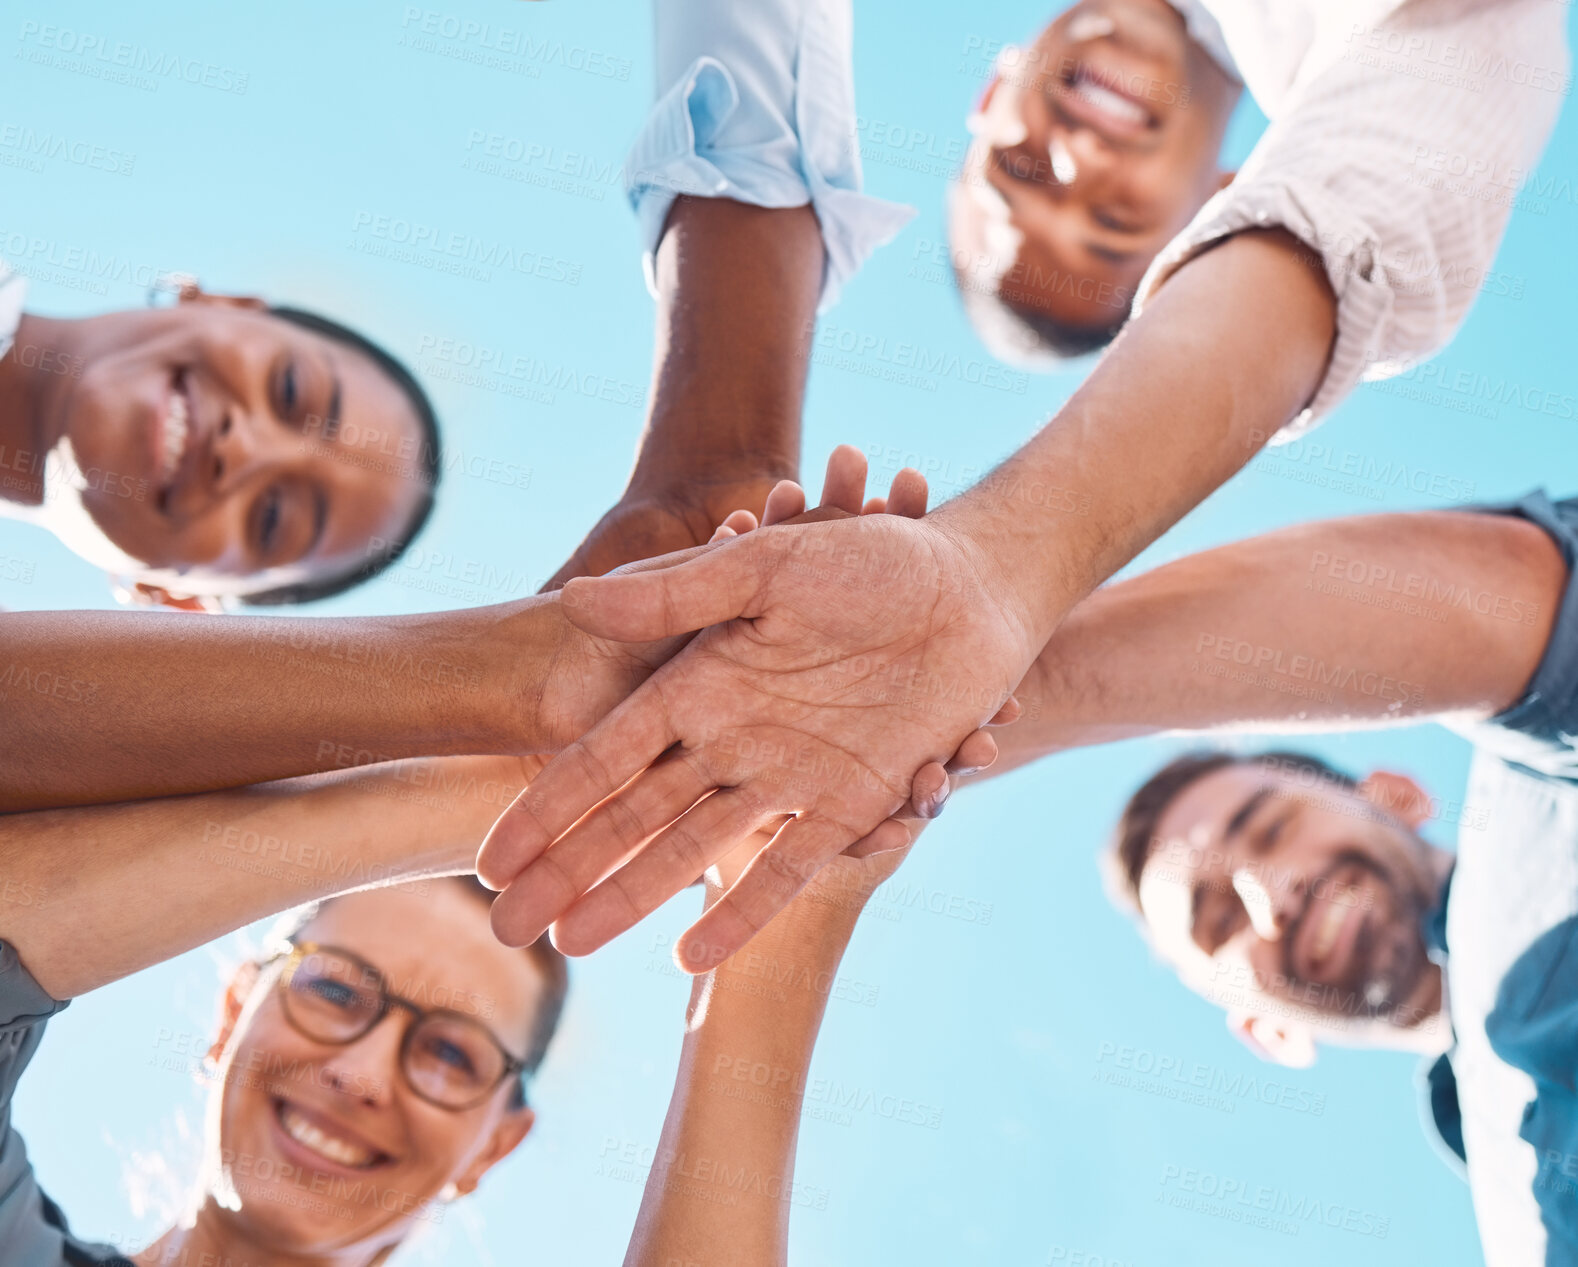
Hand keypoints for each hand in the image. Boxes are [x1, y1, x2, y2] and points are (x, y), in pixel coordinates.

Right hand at [478, 447, 1031, 968]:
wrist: (975, 587)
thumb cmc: (875, 559)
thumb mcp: (771, 565)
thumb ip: (679, 592)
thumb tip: (577, 602)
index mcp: (700, 682)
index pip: (604, 758)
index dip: (548, 808)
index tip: (494, 859)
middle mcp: (732, 739)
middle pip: (631, 818)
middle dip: (567, 870)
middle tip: (503, 929)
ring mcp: (788, 777)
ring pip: (691, 850)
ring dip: (631, 898)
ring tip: (570, 947)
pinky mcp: (851, 803)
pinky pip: (787, 868)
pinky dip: (741, 911)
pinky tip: (688, 957)